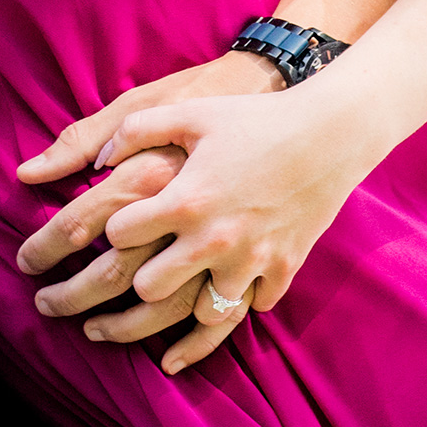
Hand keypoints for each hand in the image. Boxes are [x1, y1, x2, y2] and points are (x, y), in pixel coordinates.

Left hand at [83, 84, 368, 374]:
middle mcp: (214, 241)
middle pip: (149, 289)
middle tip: (137, 268)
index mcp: (185, 200)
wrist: (329, 134)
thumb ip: (136, 129)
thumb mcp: (192, 111)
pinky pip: (251, 310)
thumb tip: (97, 159)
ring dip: (188, 303)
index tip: (121, 223)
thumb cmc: (255, 119)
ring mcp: (250, 262)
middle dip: (138, 278)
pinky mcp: (282, 272)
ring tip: (180, 293)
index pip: (120, 235)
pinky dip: (239, 300)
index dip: (114, 226)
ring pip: (200, 315)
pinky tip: (227, 288)